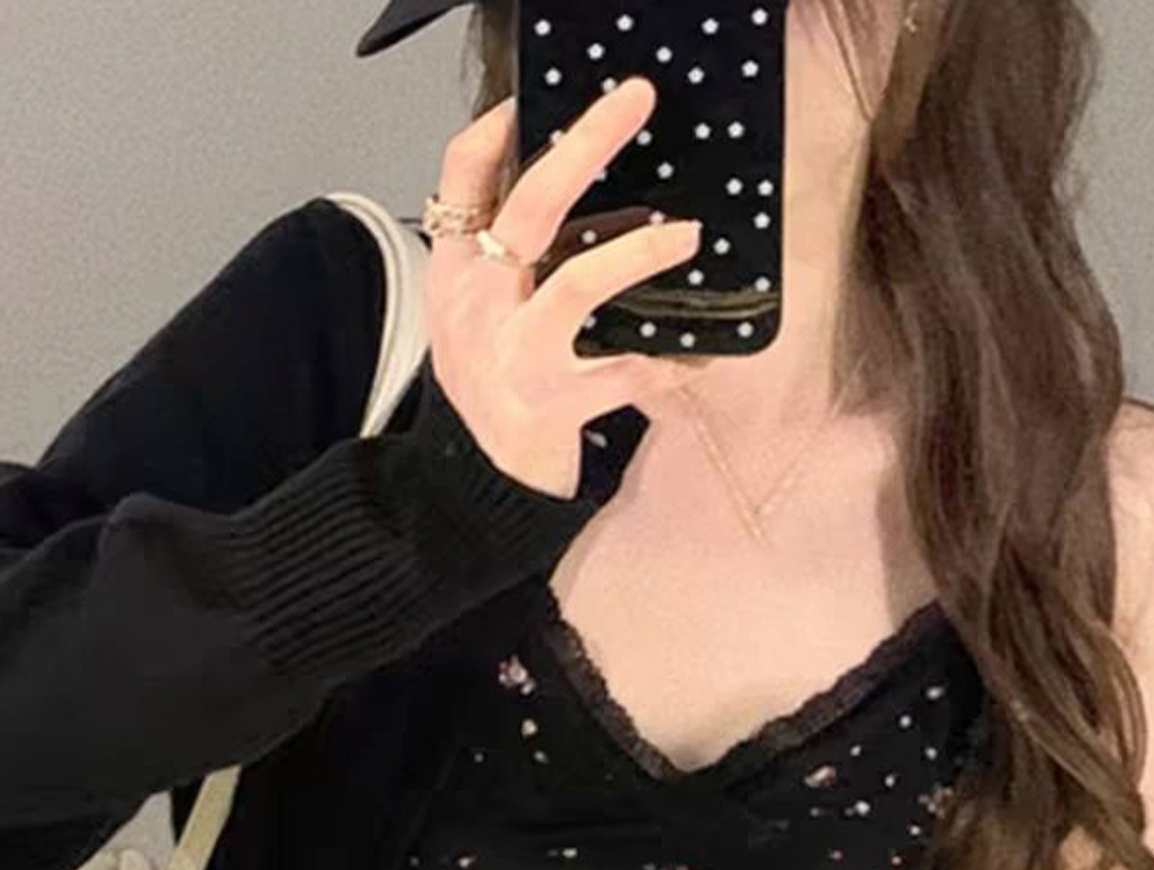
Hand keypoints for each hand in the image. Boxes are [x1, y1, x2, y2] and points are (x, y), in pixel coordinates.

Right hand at [423, 77, 704, 500]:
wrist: (470, 486)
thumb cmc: (488, 391)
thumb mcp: (470, 316)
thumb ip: (495, 255)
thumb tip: (555, 188)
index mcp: (456, 274)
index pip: (460, 178)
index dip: (497, 129)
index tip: (536, 98)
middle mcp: (478, 306)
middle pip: (528, 205)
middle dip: (584, 144)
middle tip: (634, 104)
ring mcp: (513, 355)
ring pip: (577, 283)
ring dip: (639, 253)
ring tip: (687, 236)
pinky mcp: (551, 404)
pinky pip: (623, 375)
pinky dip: (667, 366)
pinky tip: (697, 360)